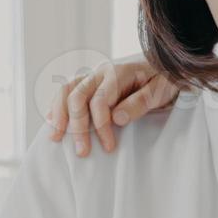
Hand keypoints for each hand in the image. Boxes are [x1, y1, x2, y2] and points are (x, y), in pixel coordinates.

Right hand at [46, 55, 177, 155]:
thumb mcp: (161, 91)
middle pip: (78, 97)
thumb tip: (116, 119)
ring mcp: (93, 75)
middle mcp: (101, 72)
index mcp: (119, 72)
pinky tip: (53, 123)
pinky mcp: (89, 82)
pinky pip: (66, 91)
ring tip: (55, 137)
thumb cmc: (164, 79)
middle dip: (77, 126)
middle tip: (82, 152)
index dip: (101, 126)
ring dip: (59, 115)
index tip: (109, 147)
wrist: (164, 65)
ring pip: (66, 91)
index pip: (100, 100)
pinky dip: (57, 106)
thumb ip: (140, 103)